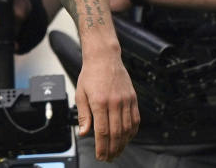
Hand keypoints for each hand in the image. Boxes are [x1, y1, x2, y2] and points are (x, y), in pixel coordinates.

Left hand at [75, 46, 139, 161]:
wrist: (104, 57)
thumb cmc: (90, 75)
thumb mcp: (81, 93)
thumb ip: (84, 115)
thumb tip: (84, 133)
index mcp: (99, 102)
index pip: (102, 131)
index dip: (102, 147)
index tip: (101, 156)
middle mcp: (114, 102)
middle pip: (116, 133)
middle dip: (113, 149)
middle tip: (109, 158)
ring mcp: (126, 101)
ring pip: (127, 129)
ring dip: (123, 144)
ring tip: (117, 152)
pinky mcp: (133, 98)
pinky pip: (135, 120)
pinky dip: (132, 132)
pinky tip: (127, 138)